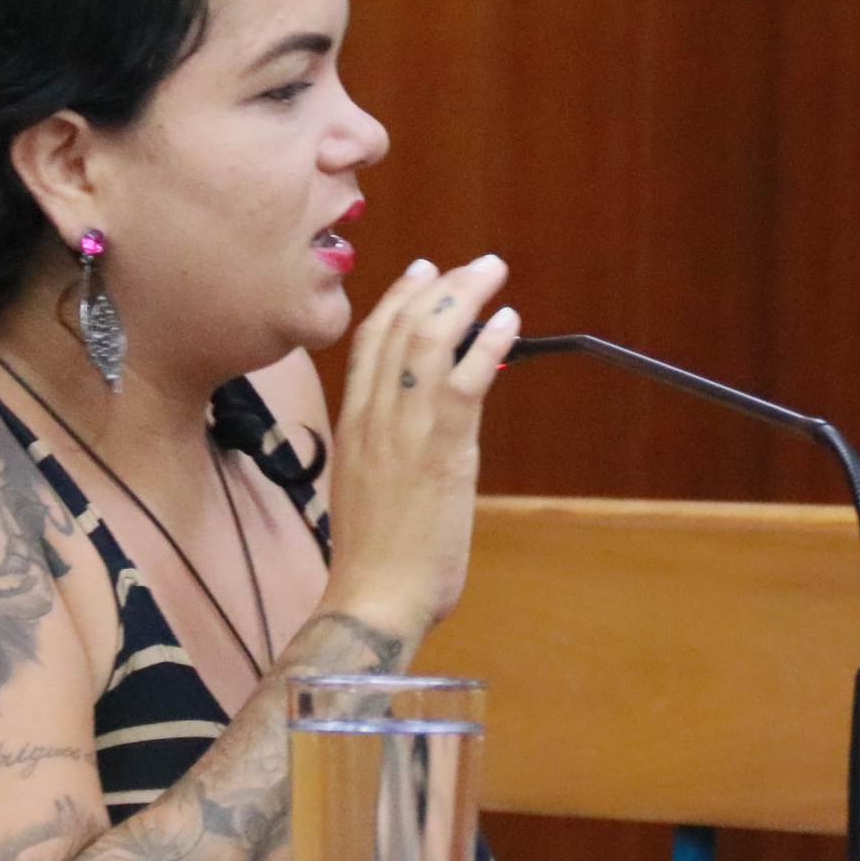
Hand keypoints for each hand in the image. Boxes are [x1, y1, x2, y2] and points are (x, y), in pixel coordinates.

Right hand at [320, 256, 516, 641]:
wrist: (374, 596)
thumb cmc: (377, 555)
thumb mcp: (370, 486)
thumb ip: (389, 447)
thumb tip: (423, 429)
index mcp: (353, 422)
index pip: (370, 340)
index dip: (398, 298)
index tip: (422, 271)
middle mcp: (372, 416)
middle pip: (400, 327)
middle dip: (440, 285)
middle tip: (474, 264)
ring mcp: (403, 430)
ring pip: (429, 340)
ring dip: (465, 299)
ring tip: (493, 275)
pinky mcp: (440, 450)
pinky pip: (462, 381)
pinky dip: (486, 345)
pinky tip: (507, 323)